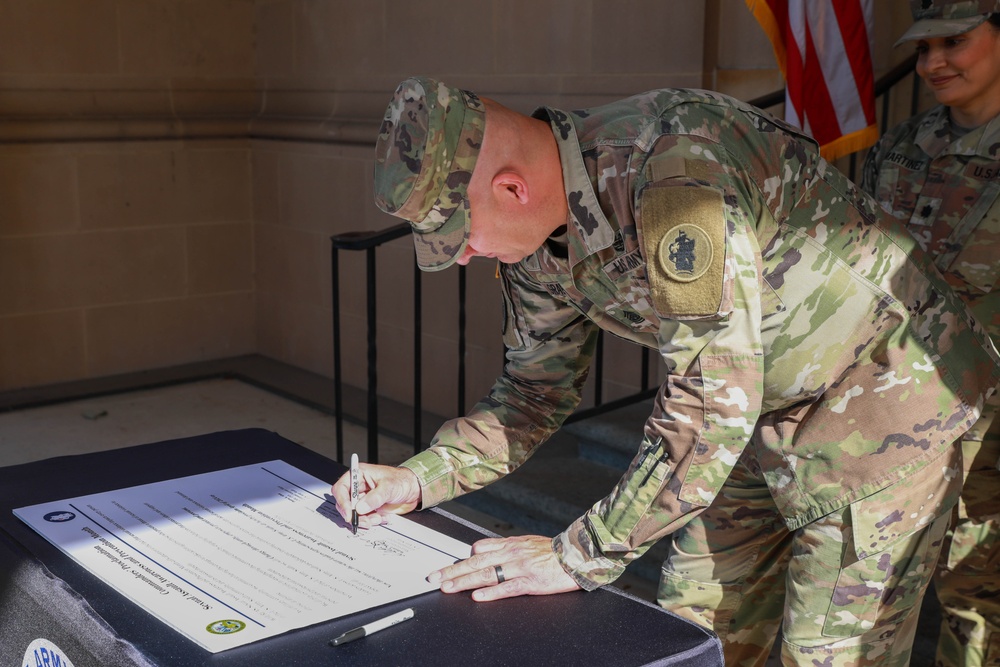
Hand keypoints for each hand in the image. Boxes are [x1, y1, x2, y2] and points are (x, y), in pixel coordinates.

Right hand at [331, 463, 420, 529]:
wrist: (414, 490)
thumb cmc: (402, 480)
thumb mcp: (389, 486)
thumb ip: (375, 497)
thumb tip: (360, 507)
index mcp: (359, 475)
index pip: (341, 488)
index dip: (343, 501)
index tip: (349, 513)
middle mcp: (359, 487)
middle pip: (345, 503)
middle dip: (354, 514)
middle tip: (364, 520)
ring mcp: (364, 499)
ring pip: (354, 514)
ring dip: (364, 520)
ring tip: (377, 519)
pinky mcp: (369, 509)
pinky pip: (364, 519)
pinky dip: (372, 521)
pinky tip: (382, 518)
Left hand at [427, 535, 580, 601]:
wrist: (575, 556)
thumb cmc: (552, 552)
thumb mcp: (525, 542)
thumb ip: (504, 547)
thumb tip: (481, 551)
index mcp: (509, 544)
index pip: (478, 549)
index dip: (460, 559)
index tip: (444, 567)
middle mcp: (511, 554)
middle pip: (476, 563)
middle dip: (452, 571)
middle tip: (434, 578)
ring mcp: (520, 568)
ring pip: (486, 574)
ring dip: (464, 581)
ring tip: (447, 587)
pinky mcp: (530, 582)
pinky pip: (507, 587)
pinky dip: (491, 592)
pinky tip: (477, 596)